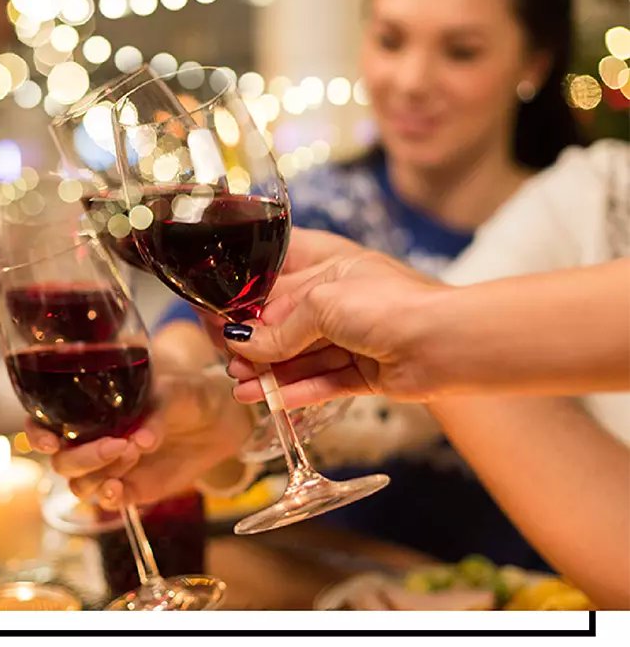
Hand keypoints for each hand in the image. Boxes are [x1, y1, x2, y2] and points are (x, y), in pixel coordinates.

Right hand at [25, 325, 250, 508]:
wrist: (216, 422)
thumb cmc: (185, 393)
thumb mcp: (172, 391)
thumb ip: (154, 412)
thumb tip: (141, 437)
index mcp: (87, 408)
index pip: (43, 422)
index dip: (38, 434)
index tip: (52, 441)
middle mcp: (89, 438)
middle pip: (61, 461)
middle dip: (82, 457)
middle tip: (117, 444)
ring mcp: (108, 467)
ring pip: (79, 484)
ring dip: (99, 474)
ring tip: (133, 453)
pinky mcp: (129, 488)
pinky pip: (106, 500)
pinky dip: (109, 497)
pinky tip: (121, 487)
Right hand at [225, 234, 448, 405]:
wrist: (445, 342)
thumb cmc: (388, 305)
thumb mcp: (321, 304)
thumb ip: (280, 329)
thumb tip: (242, 343)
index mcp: (335, 271)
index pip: (282, 294)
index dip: (255, 315)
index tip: (227, 333)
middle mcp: (345, 304)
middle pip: (291, 329)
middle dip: (260, 349)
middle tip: (230, 365)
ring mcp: (357, 340)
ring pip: (305, 360)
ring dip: (273, 375)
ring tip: (241, 389)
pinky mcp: (368, 374)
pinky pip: (325, 383)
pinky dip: (298, 392)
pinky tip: (271, 400)